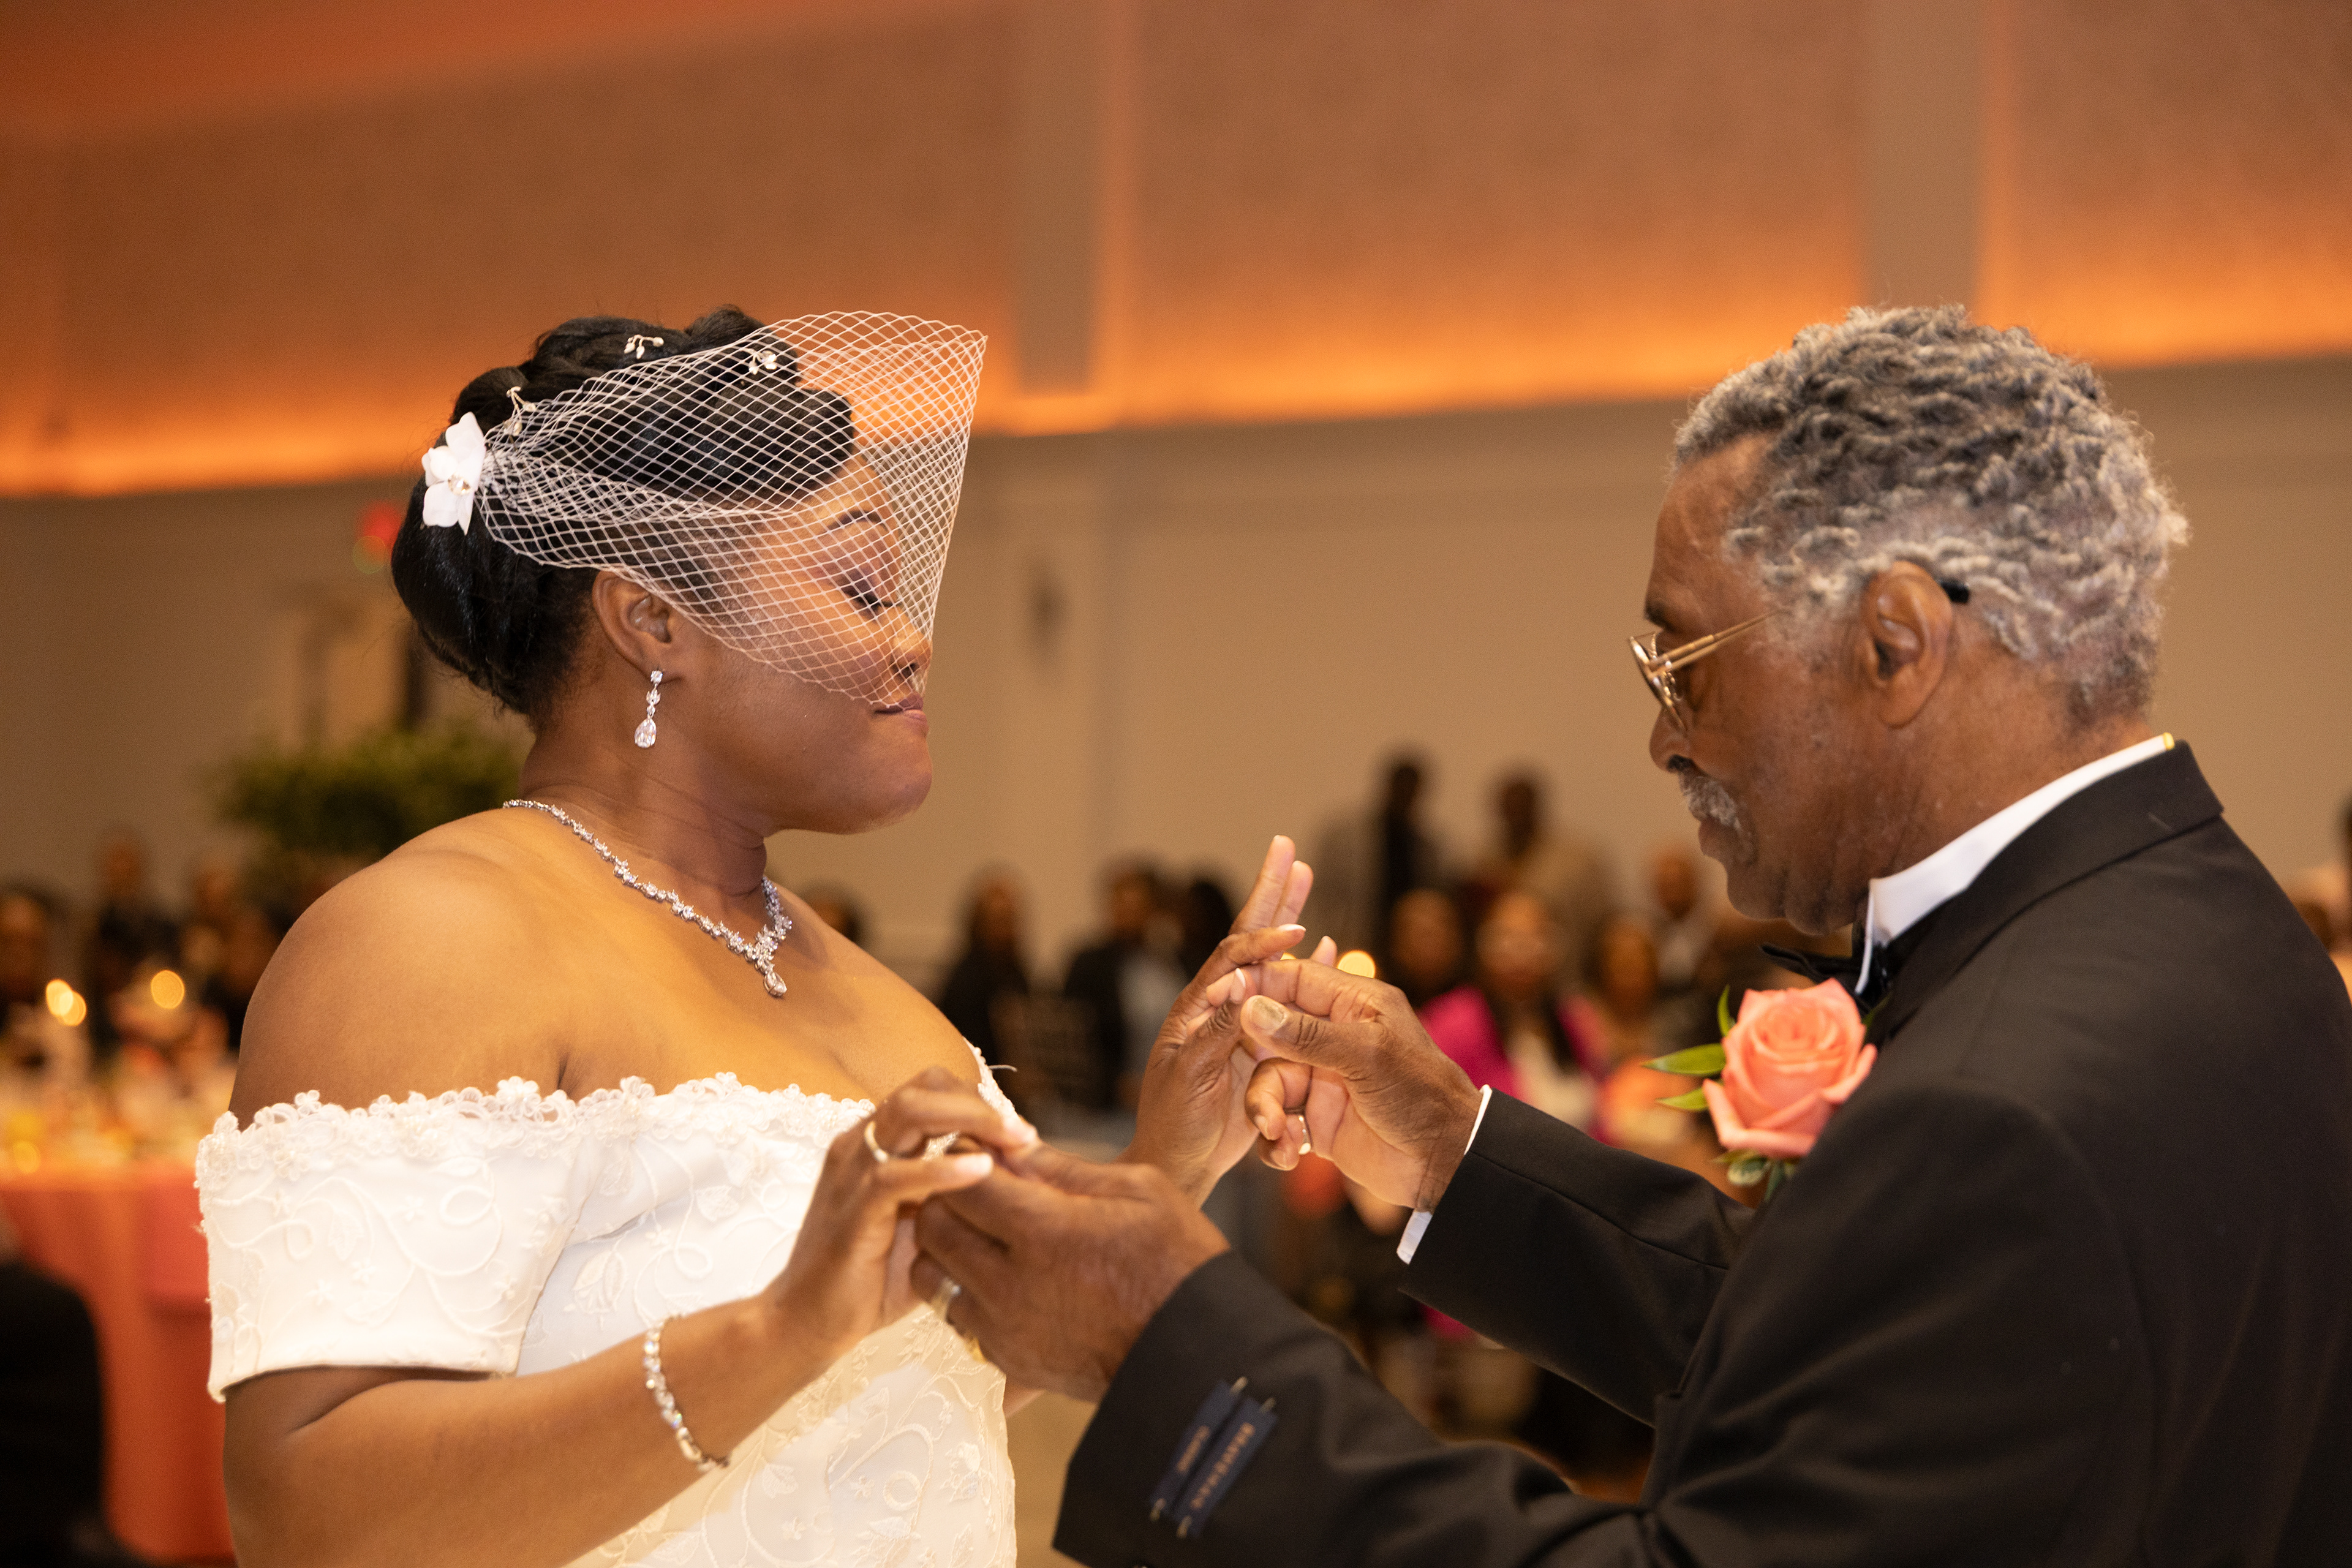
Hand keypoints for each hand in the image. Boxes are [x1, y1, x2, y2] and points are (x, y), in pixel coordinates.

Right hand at [766, 1067, 1037, 1363]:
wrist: (807, 1325)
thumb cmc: (869, 1279)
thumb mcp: (923, 1227)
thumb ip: (954, 1197)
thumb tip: (1015, 1181)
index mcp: (874, 1143)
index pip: (930, 1090)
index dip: (977, 1101)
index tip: (1019, 1135)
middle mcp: (860, 1145)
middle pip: (923, 1087)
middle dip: (980, 1102)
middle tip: (1022, 1134)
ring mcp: (852, 1173)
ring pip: (909, 1113)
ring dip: (970, 1119)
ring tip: (1014, 1142)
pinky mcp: (853, 1211)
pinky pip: (897, 1175)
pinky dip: (943, 1169)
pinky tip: (982, 1172)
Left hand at [911, 1142, 1227, 1402]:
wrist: (1200, 1357)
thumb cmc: (1180, 1263)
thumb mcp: (1139, 1191)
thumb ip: (1065, 1168)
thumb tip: (1013, 1145)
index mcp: (1044, 1232)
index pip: (964, 1181)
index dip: (966, 1156)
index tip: (984, 1149)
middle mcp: (1010, 1284)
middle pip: (933, 1226)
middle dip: (947, 1196)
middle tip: (978, 1186)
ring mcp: (1005, 1329)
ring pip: (932, 1275)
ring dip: (947, 1247)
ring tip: (984, 1234)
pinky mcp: (1009, 1361)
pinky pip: (956, 1317)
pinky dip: (965, 1291)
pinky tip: (1003, 1277)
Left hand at [1126, 835, 1322, 1200]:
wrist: (1179, 1165)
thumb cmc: (1175, 1124)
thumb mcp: (1194, 1076)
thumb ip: (1218, 1032)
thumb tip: (1241, 988)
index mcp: (1196, 1007)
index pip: (1231, 957)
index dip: (1262, 940)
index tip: (1297, 930)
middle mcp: (1219, 1005)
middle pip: (1248, 938)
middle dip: (1270, 895)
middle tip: (1287, 849)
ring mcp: (1240, 1021)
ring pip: (1271, 959)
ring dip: (1287, 916)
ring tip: (1303, 876)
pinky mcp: (1260, 1046)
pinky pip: (1288, 997)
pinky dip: (1306, 969)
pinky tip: (1323, 948)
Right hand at [1235, 969, 1482, 1211]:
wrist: (1444, 1162)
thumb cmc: (1420, 1095)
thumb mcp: (1365, 1056)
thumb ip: (1306, 1034)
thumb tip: (1252, 1008)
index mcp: (1353, 1004)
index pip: (1294, 978)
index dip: (1255, 984)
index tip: (1218, 994)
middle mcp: (1333, 1036)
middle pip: (1270, 1034)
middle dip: (1254, 1062)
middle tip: (1243, 1078)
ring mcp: (1323, 1077)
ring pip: (1268, 1080)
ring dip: (1264, 1108)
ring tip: (1276, 1131)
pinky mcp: (1317, 1118)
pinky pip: (1277, 1118)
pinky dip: (1275, 1137)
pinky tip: (1286, 1152)